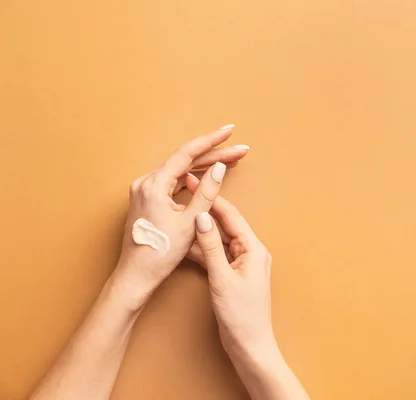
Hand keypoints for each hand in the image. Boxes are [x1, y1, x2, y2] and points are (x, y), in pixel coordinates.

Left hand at [114, 125, 248, 305]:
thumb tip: (219, 168)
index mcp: (153, 185)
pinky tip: (208, 175)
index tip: (229, 131)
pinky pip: (173, 181)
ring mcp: (145, 190)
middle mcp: (146, 183)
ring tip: (230, 160)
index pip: (186, 154)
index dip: (211, 141)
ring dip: (205, 165)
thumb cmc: (160, 254)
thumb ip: (206, 193)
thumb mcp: (190, 223)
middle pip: (185, 161)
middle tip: (240, 150)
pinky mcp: (147, 199)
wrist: (136, 275)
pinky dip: (193, 178)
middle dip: (214, 154)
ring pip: (180, 171)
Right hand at [185, 188, 308, 399]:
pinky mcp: (234, 274)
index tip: (194, 181)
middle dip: (204, 208)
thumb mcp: (222, 279)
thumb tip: (201, 218)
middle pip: (225, 223)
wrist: (250, 346)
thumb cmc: (241, 316)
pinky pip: (216, 254)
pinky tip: (184, 242)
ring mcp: (243, 263)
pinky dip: (202, 248)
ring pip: (219, 238)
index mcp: (254, 249)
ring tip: (180, 212)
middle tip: (184, 190)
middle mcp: (251, 252)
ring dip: (201, 228)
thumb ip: (210, 247)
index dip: (211, 197)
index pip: (230, 216)